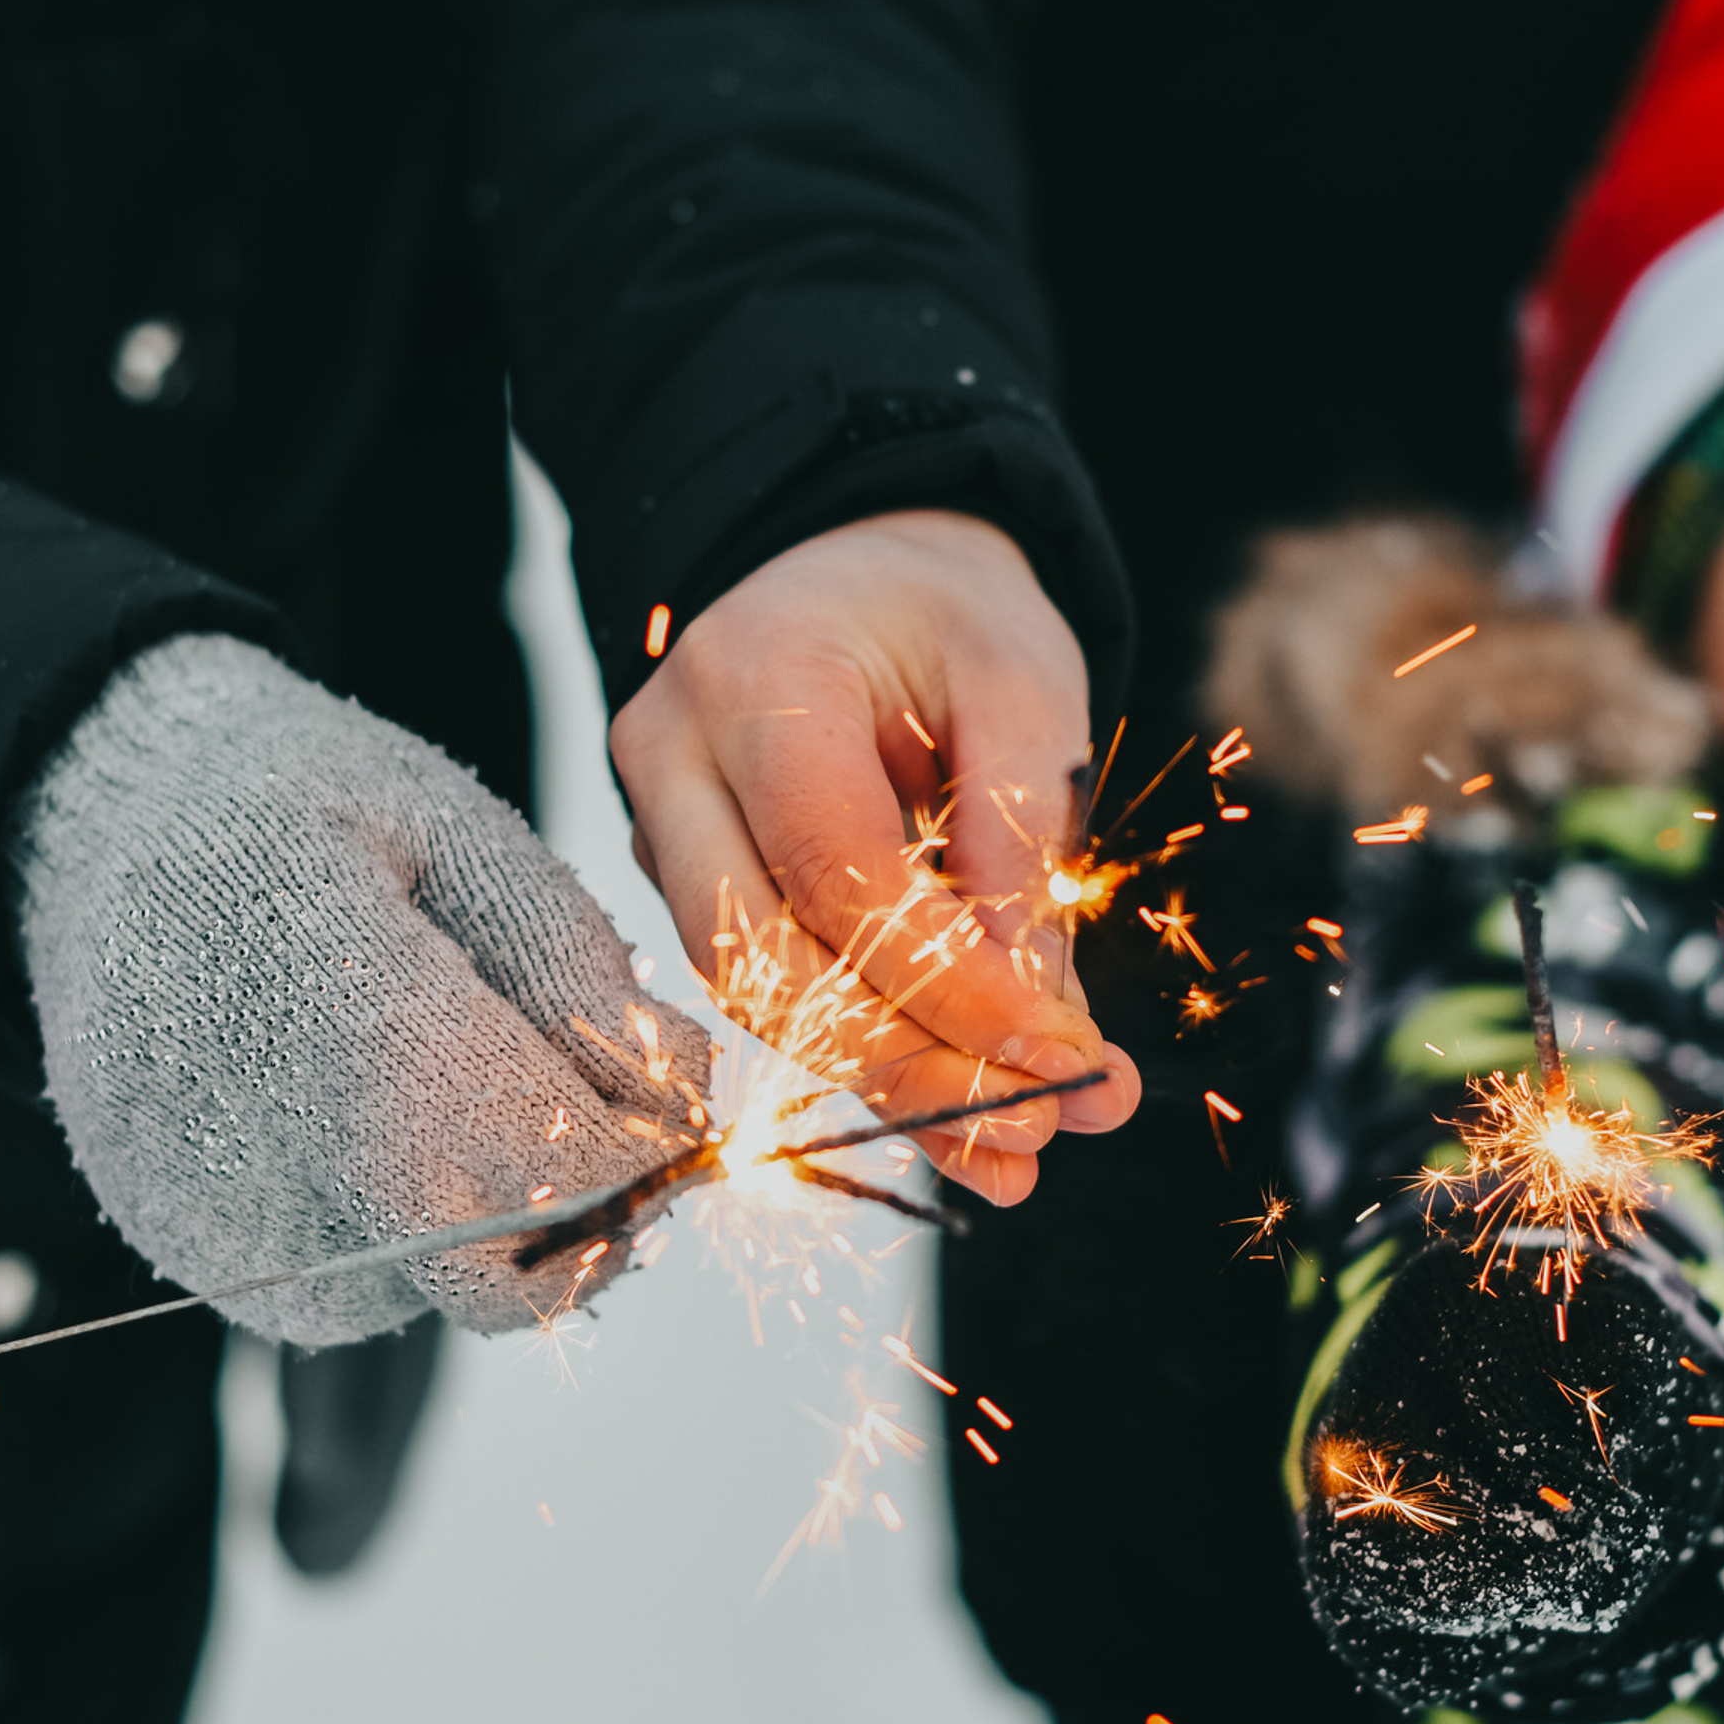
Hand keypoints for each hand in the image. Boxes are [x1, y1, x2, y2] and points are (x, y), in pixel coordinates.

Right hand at [14, 635, 718, 1344]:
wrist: (100, 821)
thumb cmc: (291, 807)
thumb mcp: (462, 835)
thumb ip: (577, 971)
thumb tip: (682, 1098)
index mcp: (364, 1043)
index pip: (565, 1179)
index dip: (646, 1156)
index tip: (670, 1094)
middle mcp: (285, 1170)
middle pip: (507, 1279)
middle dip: (586, 1206)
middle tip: (595, 1105)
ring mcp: (225, 1232)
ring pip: (439, 1290)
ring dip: (492, 1210)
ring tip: (453, 1069)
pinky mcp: (190, 1257)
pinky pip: (356, 1287)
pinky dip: (404, 1216)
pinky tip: (377, 1107)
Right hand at [610, 511, 1141, 1203]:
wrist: (858, 575)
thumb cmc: (941, 616)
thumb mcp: (1022, 681)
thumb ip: (1022, 836)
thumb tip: (1035, 1013)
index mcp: (755, 676)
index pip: (835, 864)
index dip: (945, 979)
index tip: (1058, 1052)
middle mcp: (674, 760)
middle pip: (760, 958)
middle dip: (905, 1061)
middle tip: (1034, 1128)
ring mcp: (665, 831)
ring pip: (755, 999)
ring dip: (892, 1085)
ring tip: (1018, 1148)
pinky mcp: (694, 889)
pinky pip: (775, 996)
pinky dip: (874, 1064)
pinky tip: (965, 1125)